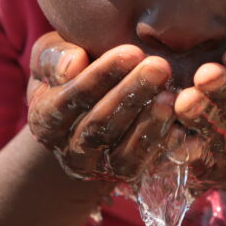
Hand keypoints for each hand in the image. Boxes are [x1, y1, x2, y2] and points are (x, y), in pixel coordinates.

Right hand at [26, 32, 175, 181]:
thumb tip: (73, 66)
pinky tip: (181, 122)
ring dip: (149, 122)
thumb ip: (55, 57)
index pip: (71, 99)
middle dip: (131, 94)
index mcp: (44, 119)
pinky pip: (144, 163)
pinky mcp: (125, 174)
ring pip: (122, 150)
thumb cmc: (72, 68)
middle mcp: (68, 150)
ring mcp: (97, 167)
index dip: (101, 76)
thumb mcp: (53, 56)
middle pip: (99, 126)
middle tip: (160, 67)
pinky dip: (163, 144)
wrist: (90, 105)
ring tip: (172, 94)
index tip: (131, 52)